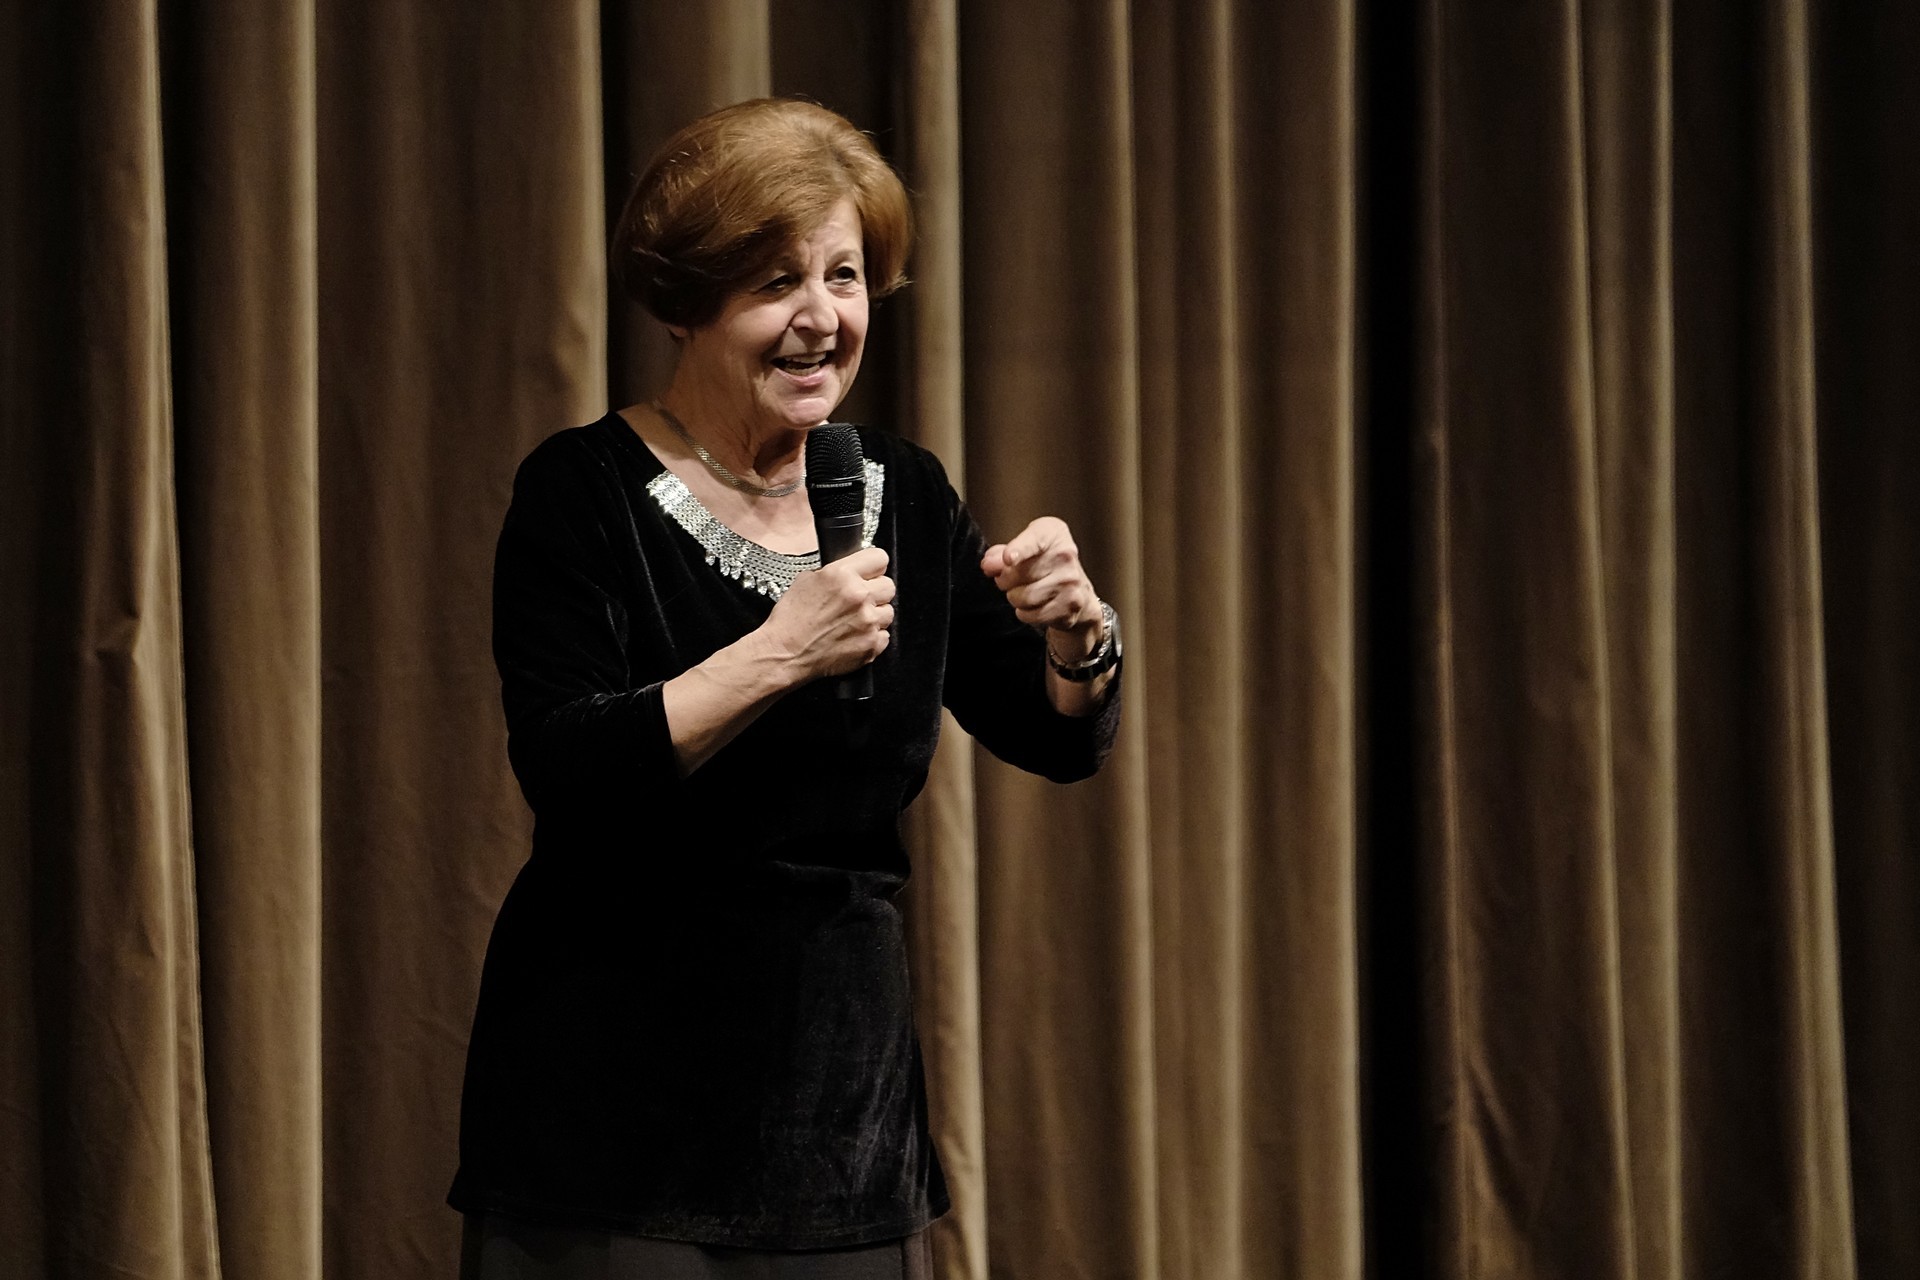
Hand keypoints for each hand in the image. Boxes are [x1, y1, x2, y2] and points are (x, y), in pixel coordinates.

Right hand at [759, 546, 894, 680]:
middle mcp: (859, 596)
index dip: (873, 566)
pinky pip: (884, 635)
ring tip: (854, 621)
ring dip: (875, 615)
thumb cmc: (790, 621)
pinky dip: (872, 636)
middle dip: (876, 591)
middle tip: (860, 600)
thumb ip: (835, 572)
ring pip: (888, 611)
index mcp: (842, 575)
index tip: (870, 573)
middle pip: (889, 585)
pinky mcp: (872, 645)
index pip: (880, 558)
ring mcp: (868, 622)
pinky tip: (853, 636)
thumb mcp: (806, 580)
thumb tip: (851, 571)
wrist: (785, 654)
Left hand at [981, 517, 1104, 662]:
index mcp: (1053, 534)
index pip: (1033, 540)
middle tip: (1010, 579)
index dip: (1019, 549)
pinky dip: (1025, 613)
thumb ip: (1000, 554)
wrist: (1078, 590)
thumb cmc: (1046, 565)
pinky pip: (1032, 615)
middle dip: (1005, 580)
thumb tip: (989, 564)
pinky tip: (1034, 605)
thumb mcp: (1024, 549)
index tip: (1008, 558)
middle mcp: (1066, 555)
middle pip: (1018, 573)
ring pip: (1023, 597)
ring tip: (1024, 591)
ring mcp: (1070, 582)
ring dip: (1015, 598)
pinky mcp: (1070, 606)